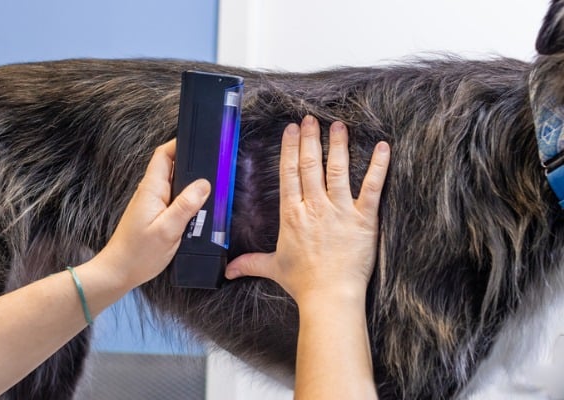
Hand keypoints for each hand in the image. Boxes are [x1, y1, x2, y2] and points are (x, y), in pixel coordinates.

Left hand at [95, 140, 210, 288]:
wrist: (119, 272)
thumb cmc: (139, 253)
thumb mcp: (167, 230)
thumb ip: (185, 205)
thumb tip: (204, 184)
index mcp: (152, 189)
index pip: (164, 154)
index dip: (180, 144)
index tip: (201, 144)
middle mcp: (151, 192)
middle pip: (172, 167)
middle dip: (192, 165)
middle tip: (214, 167)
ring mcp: (152, 203)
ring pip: (175, 184)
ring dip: (191, 185)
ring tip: (211, 188)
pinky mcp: (155, 214)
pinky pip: (174, 199)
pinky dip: (187, 200)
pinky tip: (198, 209)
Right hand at [225, 116, 389, 306]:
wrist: (329, 296)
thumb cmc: (303, 283)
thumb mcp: (272, 268)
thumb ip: (250, 263)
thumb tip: (228, 270)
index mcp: (292, 214)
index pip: (290, 173)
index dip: (290, 148)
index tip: (292, 130)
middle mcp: (315, 206)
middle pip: (311, 165)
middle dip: (310, 139)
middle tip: (311, 119)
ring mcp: (340, 210)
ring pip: (337, 169)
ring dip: (338, 145)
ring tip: (338, 125)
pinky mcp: (364, 218)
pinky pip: (372, 187)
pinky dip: (378, 166)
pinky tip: (383, 148)